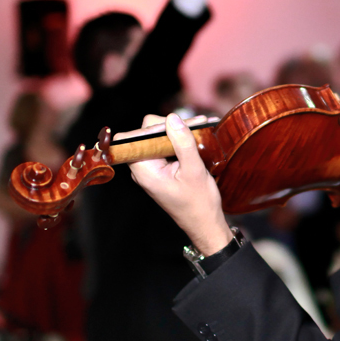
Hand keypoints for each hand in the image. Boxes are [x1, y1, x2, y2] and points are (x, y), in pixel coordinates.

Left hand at [128, 113, 231, 255]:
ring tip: (200, 129)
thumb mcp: (194, 170)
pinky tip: (197, 138)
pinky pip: (165, 147)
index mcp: (143, 170)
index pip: (135, 137)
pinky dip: (179, 140)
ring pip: (158, 138)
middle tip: (196, 126)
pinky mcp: (161, 168)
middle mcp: (142, 167)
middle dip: (170, 127)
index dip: (154, 128)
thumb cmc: (198, 203)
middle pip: (147, 134)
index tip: (176, 128)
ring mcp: (151, 167)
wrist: (204, 223)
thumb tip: (173, 117)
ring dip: (178, 132)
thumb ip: (182, 143)